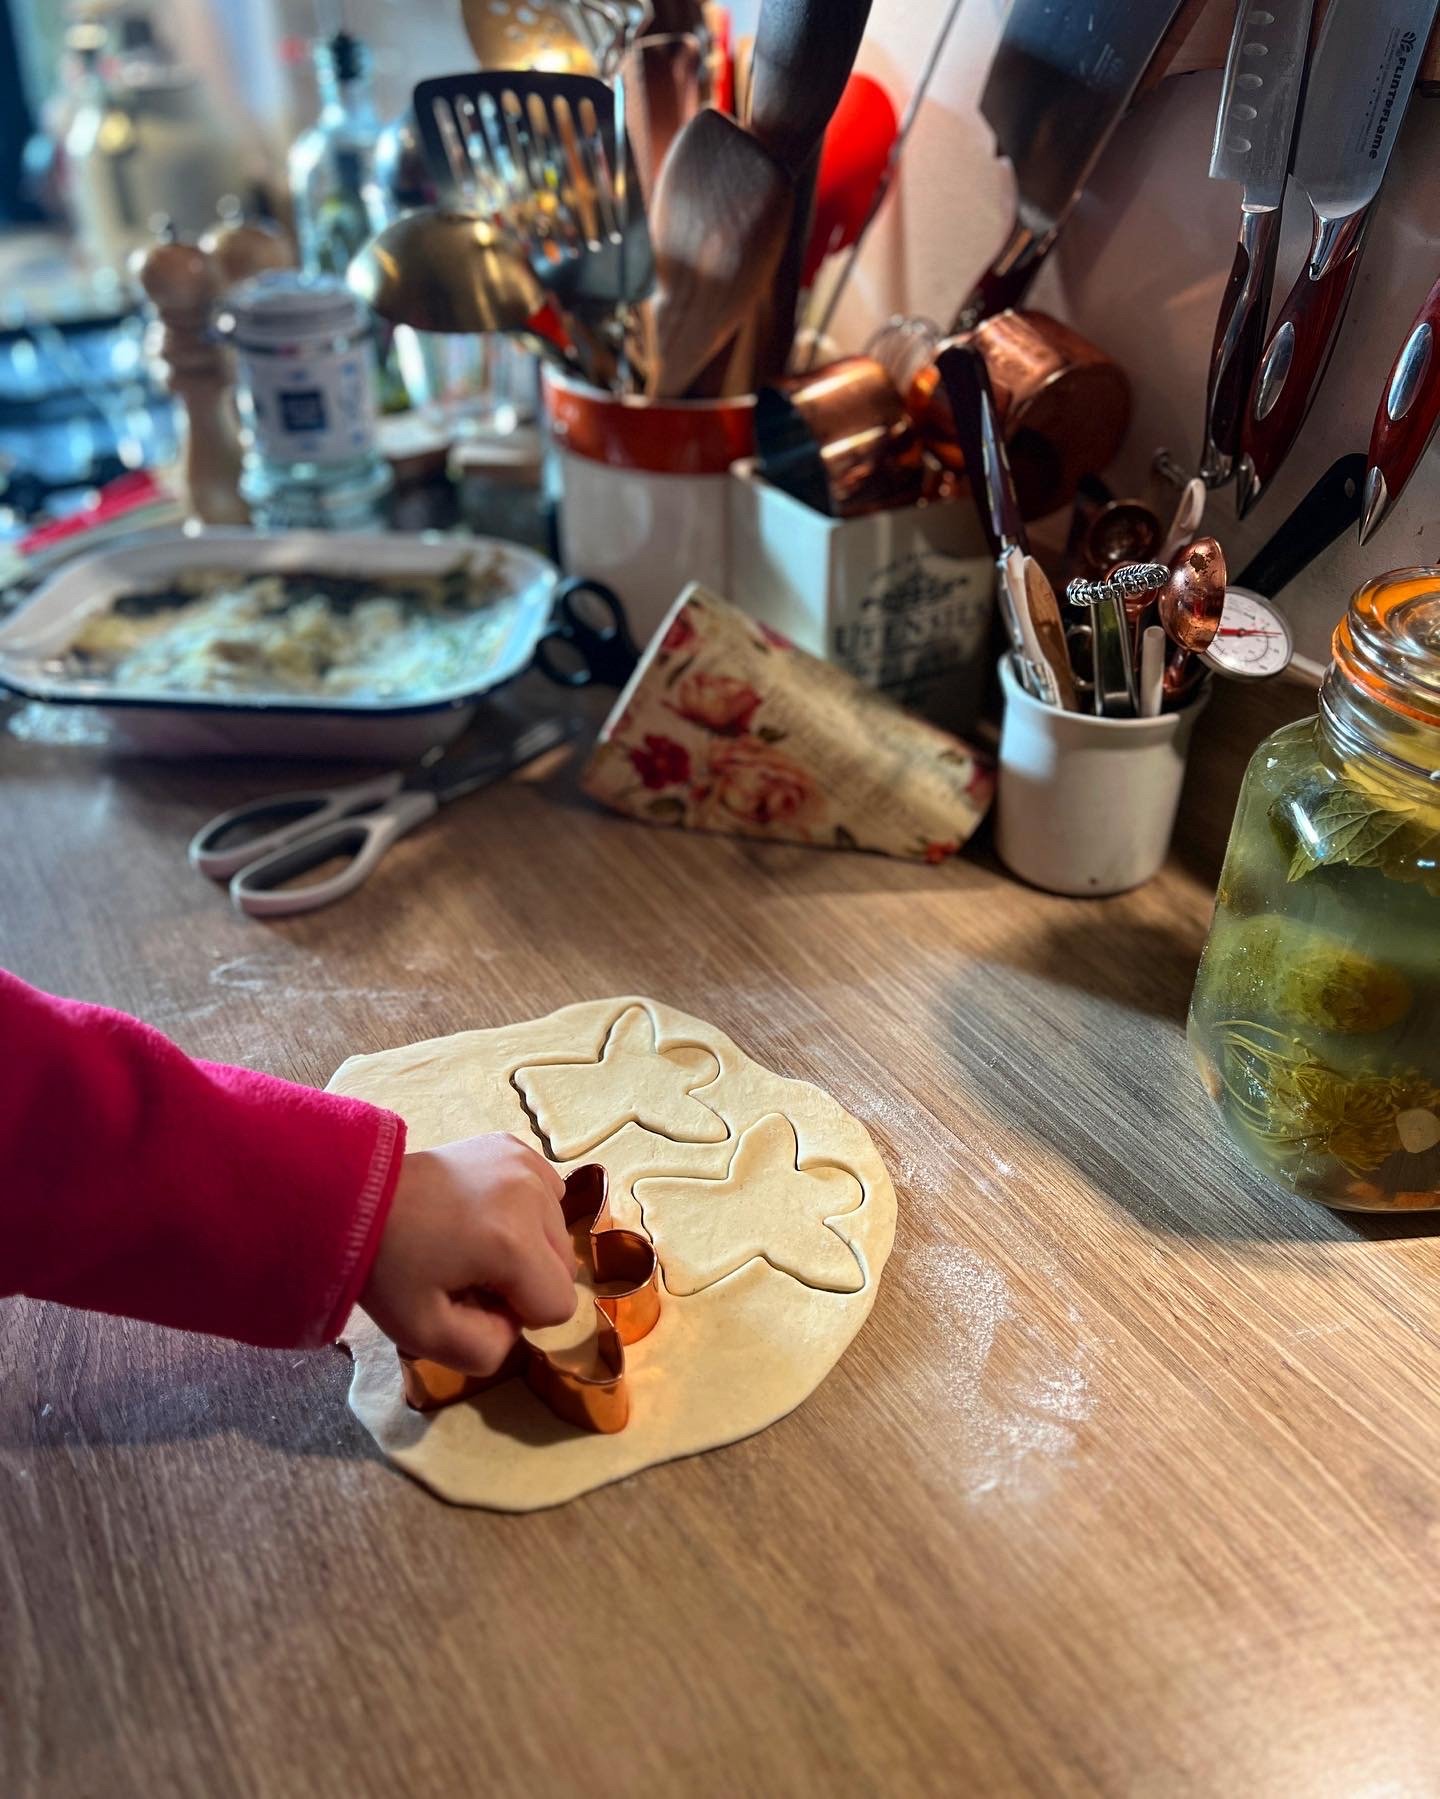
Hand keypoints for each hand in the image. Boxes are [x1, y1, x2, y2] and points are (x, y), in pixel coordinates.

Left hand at [362, 1134, 575, 1376]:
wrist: (354, 1197)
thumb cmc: (387, 1268)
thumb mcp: (425, 1335)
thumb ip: (487, 1352)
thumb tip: (515, 1324)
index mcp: (513, 1245)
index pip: (560, 1306)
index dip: (519, 1315)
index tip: (474, 1300)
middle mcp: (531, 1196)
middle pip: (564, 1267)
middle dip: (526, 1281)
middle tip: (470, 1272)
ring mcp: (525, 1164)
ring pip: (558, 1230)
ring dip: (528, 1246)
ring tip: (473, 1240)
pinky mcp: (514, 1145)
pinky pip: (547, 1194)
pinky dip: (526, 1211)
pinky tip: (484, 1213)